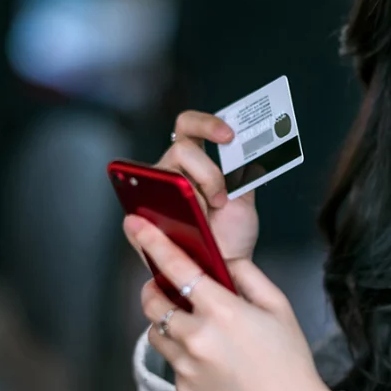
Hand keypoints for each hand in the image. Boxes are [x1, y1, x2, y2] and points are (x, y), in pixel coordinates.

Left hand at [125, 214, 337, 390]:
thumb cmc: (290, 361)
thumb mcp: (278, 306)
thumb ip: (247, 275)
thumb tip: (222, 260)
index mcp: (222, 311)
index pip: (176, 268)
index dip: (153, 243)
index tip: (137, 227)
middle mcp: (197, 338)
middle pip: (151, 303)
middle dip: (154, 290)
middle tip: (167, 289)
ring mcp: (187, 367)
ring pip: (157, 334)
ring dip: (168, 325)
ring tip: (196, 330)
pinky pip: (172, 365)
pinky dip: (184, 358)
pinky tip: (213, 365)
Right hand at [159, 111, 258, 261]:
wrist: (222, 266)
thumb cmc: (230, 234)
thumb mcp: (244, 197)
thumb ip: (244, 171)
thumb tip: (250, 149)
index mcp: (195, 161)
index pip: (190, 126)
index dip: (207, 124)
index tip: (229, 135)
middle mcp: (172, 170)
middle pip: (181, 147)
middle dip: (208, 172)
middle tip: (221, 195)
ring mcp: (154, 191)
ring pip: (168, 174)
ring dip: (194, 197)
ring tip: (206, 216)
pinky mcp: (141, 217)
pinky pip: (144, 207)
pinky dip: (169, 217)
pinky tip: (184, 226)